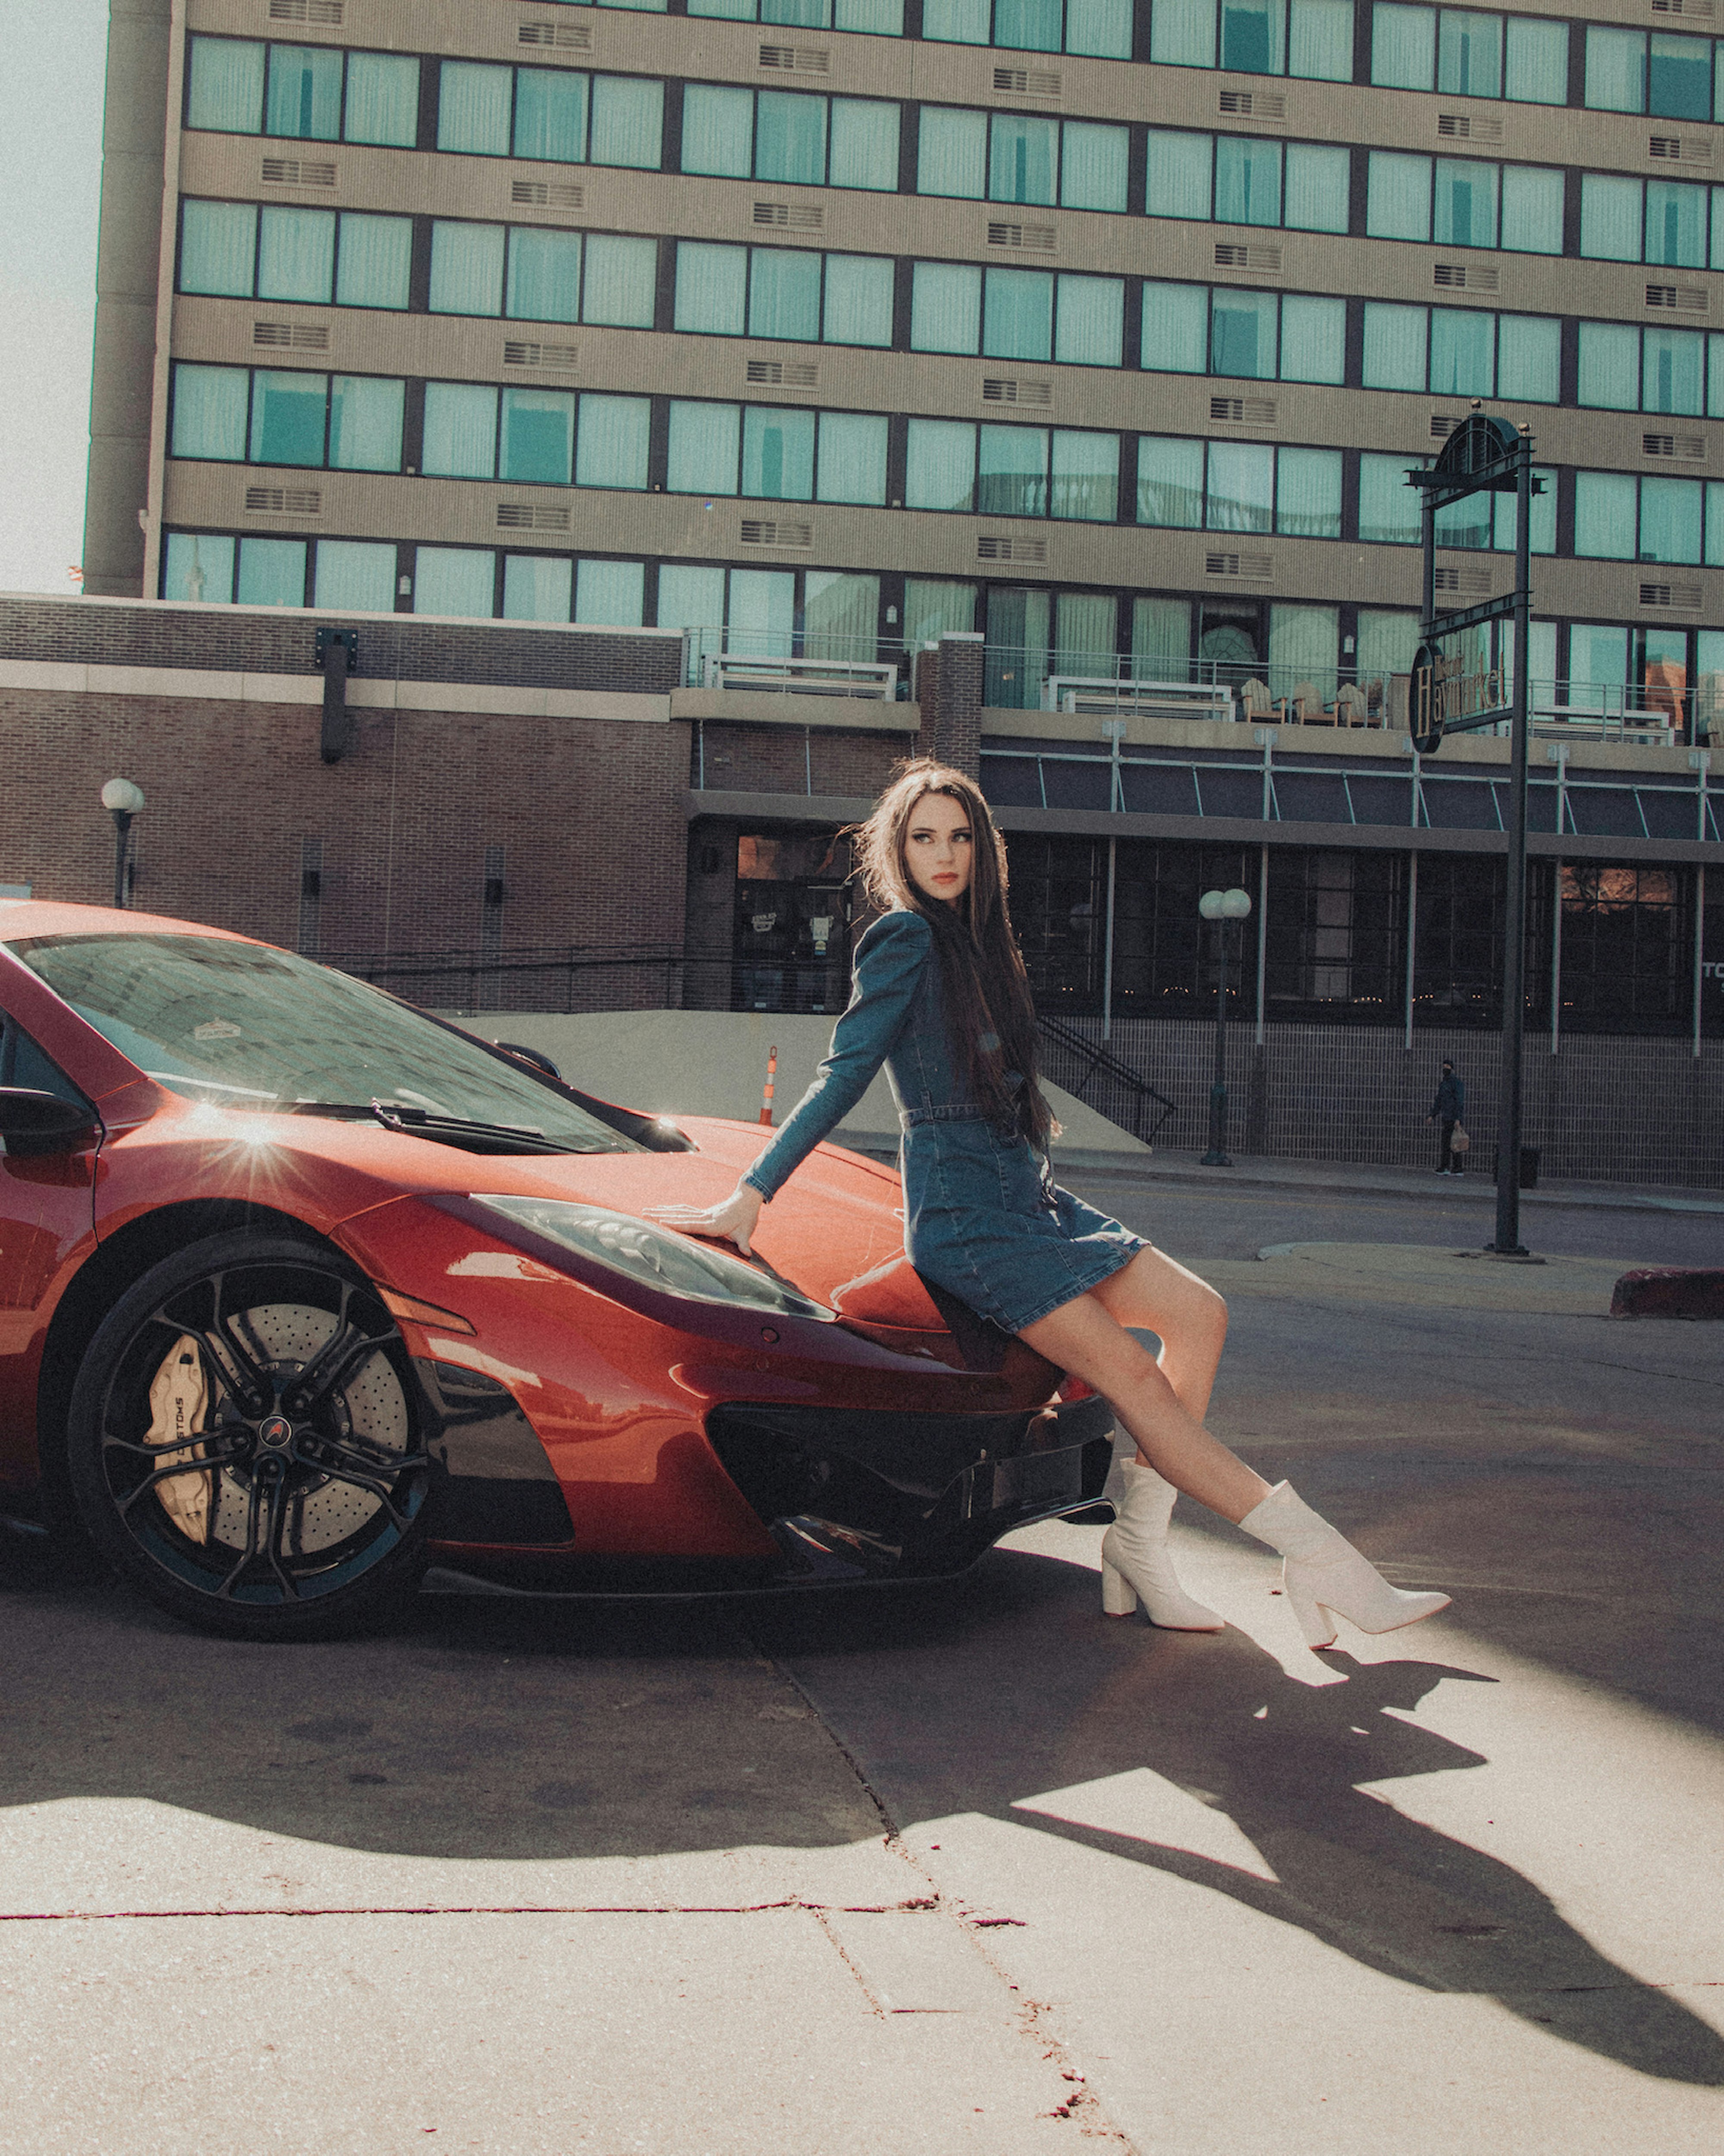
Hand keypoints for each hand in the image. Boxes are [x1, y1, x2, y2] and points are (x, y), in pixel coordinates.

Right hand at [647, 1182, 764, 1255]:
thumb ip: (744, 1243)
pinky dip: (672, 1209)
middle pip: (679, 1216)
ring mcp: (702, 1213)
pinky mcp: (702, 1212)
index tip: (662, 1223)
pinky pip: (684, 1210)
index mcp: (713, 1224)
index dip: (677, 1224)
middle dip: (661, 1215)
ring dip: (662, 1211)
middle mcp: (704, 1217)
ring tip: (646, 1210)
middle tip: (644, 1214)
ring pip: (679, 1212)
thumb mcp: (746, 1231)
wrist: (747, 1199)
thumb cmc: (746, 1217)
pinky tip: (661, 1209)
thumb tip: (747, 1253)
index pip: (692, 1225)